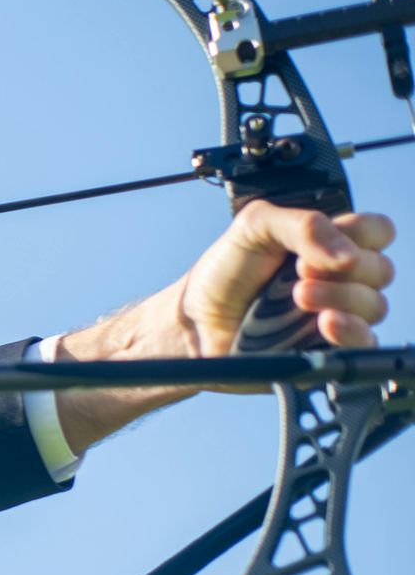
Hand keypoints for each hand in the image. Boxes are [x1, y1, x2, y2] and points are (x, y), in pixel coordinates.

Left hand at [175, 202, 395, 357]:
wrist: (195, 321)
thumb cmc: (224, 272)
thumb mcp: (254, 227)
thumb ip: (301, 225)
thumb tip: (348, 253)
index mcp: (330, 243)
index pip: (376, 232)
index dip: (361, 234)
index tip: (319, 244)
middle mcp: (341, 278)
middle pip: (379, 270)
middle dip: (345, 269)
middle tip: (300, 273)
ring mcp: (338, 313)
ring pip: (374, 305)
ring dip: (342, 298)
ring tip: (299, 297)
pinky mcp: (330, 349)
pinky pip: (365, 342)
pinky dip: (351, 331)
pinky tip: (325, 323)